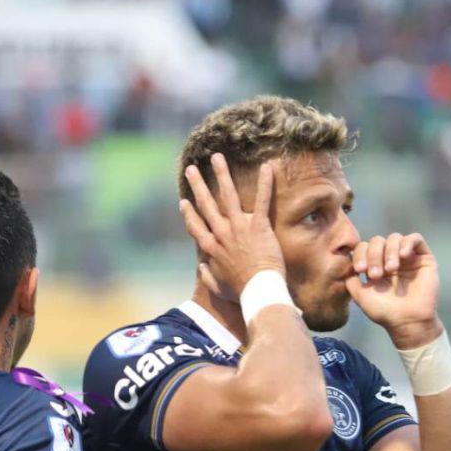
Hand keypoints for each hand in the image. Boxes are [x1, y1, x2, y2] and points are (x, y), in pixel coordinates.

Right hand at [180, 154, 284, 300]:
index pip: (195, 226)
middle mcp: (221, 233)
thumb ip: (207, 276)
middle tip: (192, 169)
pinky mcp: (258, 227)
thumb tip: (201, 267)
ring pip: (227, 195)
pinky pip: (261, 201)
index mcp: (211, 248)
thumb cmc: (240, 293)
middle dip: (198, 184)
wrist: (258, 292)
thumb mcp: (218, 287)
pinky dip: (265, 183)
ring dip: (221, 174)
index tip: (184, 201)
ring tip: (216, 157)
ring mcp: (239, 228)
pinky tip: (267, 167)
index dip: (188, 213)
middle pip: (206, 204)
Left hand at [347, 232, 441, 347]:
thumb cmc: (385, 311)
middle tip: (376, 274)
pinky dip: (407, 243)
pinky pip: (416, 239)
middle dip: (374, 255)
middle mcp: (390, 259)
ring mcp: (407, 258)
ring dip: (389, 251)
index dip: (360, 254)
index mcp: (375, 265)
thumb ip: (351, 280)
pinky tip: (403, 255)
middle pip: (378, 241)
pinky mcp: (424, 258)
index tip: (360, 270)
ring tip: (391, 269)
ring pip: (395, 238)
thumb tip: (346, 266)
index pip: (364, 248)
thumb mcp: (361, 295)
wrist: (408, 321)